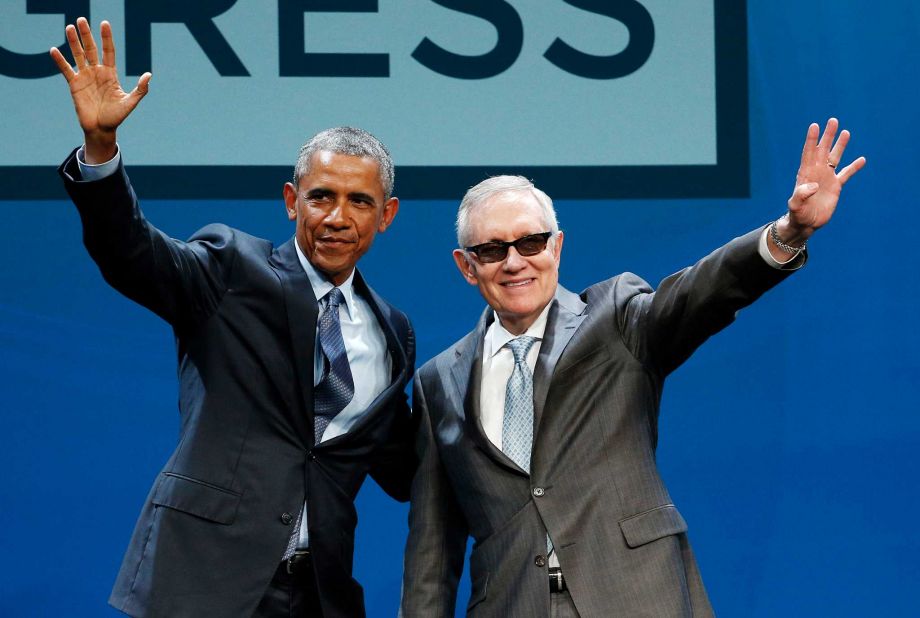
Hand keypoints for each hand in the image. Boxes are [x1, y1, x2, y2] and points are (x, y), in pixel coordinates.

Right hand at [49, 18, 150, 162]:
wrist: (101, 129)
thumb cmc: (116, 117)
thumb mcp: (130, 102)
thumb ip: (140, 89)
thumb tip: (149, 75)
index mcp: (110, 74)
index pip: (109, 51)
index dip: (106, 38)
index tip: (104, 24)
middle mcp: (97, 72)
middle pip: (91, 49)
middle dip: (86, 35)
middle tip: (81, 19)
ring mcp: (85, 77)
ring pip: (78, 55)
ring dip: (73, 42)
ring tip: (69, 27)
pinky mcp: (74, 85)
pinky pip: (66, 70)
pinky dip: (60, 61)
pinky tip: (54, 50)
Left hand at [778, 118, 865, 245]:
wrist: (806, 223)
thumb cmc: (798, 214)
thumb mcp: (796, 205)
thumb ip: (801, 195)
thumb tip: (813, 185)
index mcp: (805, 174)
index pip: (809, 153)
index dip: (812, 140)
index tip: (814, 126)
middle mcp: (816, 172)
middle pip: (823, 150)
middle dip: (827, 136)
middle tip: (833, 120)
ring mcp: (826, 178)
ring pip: (835, 157)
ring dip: (840, 145)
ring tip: (845, 132)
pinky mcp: (836, 186)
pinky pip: (846, 174)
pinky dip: (854, 167)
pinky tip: (862, 159)